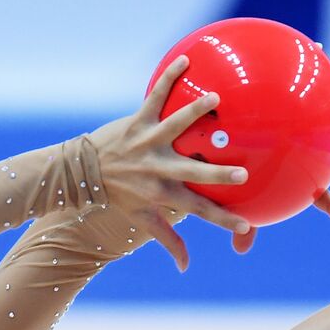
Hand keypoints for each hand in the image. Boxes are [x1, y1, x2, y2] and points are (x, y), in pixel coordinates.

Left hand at [89, 55, 252, 271]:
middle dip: (217, 176)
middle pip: (193, 174)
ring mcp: (148, 142)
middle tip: (242, 175)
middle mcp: (158, 169)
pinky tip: (185, 60)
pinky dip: (169, 78)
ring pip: (175, 126)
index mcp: (163, 194)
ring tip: (216, 100)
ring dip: (194, 113)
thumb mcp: (143, 220)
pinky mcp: (138, 121)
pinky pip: (155, 97)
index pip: (199, 211)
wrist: (83, 171)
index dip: (223, 221)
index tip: (246, 227)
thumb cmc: (118, 196)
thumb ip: (169, 240)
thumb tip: (186, 268)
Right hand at [230, 75, 329, 254]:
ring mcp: (311, 122)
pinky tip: (318, 51)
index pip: (317, 194)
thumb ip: (244, 222)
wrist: (241, 136)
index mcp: (302, 174)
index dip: (328, 204)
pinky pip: (310, 79)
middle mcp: (313, 149)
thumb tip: (239, 250)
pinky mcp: (302, 97)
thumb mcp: (243, 197)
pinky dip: (315, 64)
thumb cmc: (243, 173)